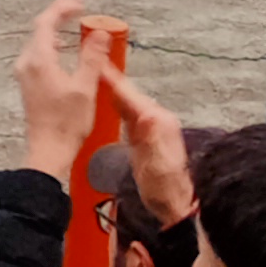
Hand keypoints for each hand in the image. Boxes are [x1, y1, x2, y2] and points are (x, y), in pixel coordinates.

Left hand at [9, 0, 98, 175]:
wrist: (48, 149)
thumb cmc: (67, 122)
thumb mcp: (85, 87)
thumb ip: (92, 58)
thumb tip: (100, 32)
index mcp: (39, 60)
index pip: (46, 23)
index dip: (61, 8)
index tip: (79, 1)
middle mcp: (27, 64)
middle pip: (39, 30)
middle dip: (58, 15)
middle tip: (78, 5)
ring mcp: (25, 74)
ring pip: (38, 43)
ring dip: (54, 30)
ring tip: (72, 21)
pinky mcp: (29, 84)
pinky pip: (38, 55)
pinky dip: (52, 45)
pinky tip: (62, 48)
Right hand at [97, 62, 193, 222]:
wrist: (174, 205)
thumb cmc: (164, 189)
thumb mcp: (157, 166)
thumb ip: (152, 139)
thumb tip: (145, 113)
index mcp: (158, 122)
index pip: (131, 95)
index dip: (112, 79)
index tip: (96, 63)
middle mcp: (157, 119)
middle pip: (130, 93)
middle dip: (111, 77)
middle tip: (91, 60)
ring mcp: (153, 126)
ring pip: (129, 100)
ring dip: (112, 86)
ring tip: (94, 72)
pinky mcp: (146, 134)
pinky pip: (128, 111)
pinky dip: (116, 100)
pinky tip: (107, 96)